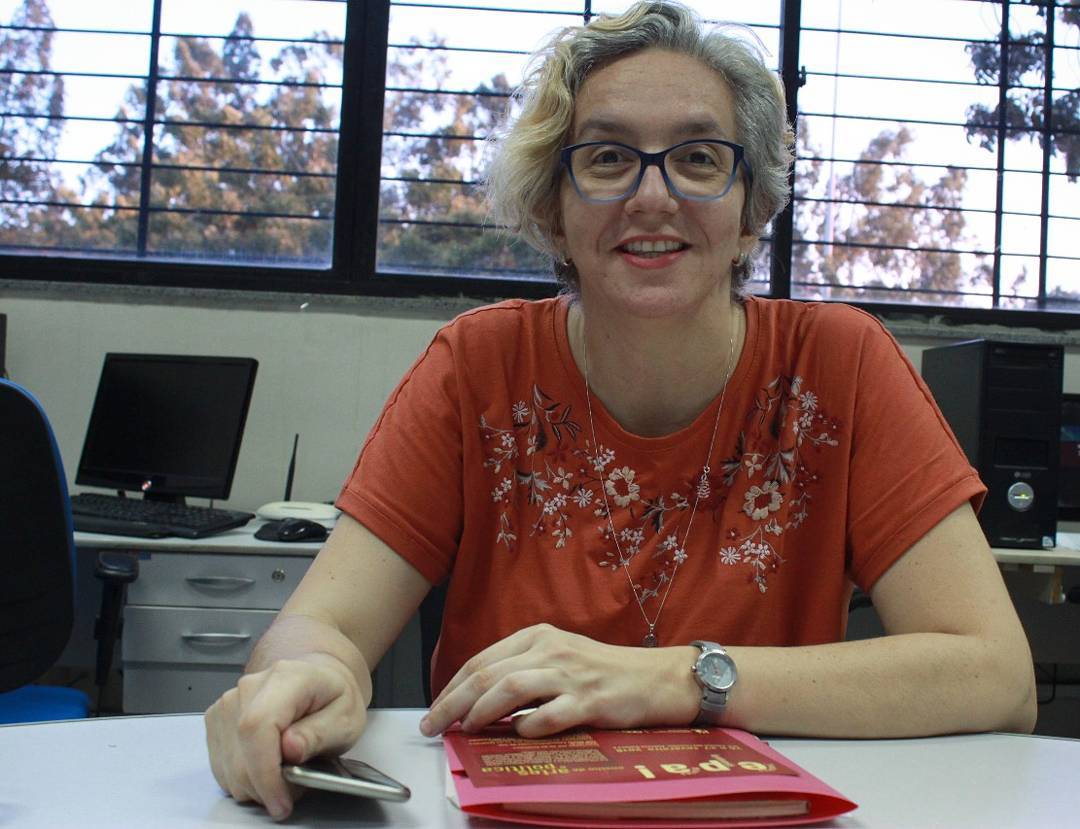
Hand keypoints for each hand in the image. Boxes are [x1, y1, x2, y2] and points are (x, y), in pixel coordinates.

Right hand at [204, 653, 365, 820]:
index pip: (257, 726)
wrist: (319, 682)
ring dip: (256, 785)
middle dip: (266, 786)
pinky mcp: (218, 720)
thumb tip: (290, 748)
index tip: (281, 799)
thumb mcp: (345, 718)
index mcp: (286, 679)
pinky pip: (222, 766)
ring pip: (228, 768)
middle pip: (239, 754)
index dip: (265, 771)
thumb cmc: (332, 698)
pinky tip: (268, 767)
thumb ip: (320, 734)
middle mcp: (249, 688)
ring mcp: (229, 704)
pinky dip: (244, 779)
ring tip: (285, 772)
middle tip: (295, 788)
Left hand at [419, 623, 698, 737]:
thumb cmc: (603, 671)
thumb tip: (477, 700)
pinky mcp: (591, 700)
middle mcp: (550, 650)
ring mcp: (570, 674)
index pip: (482, 660)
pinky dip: (528, 727)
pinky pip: (550, 714)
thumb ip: (522, 671)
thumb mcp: (558, 657)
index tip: (434, 709)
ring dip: (482, 711)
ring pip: (511, 688)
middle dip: (454, 702)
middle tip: (433, 725)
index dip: (452, 686)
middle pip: (489, 674)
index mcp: (538, 636)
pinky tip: (518, 735)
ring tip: (466, 729)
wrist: (657, 678)